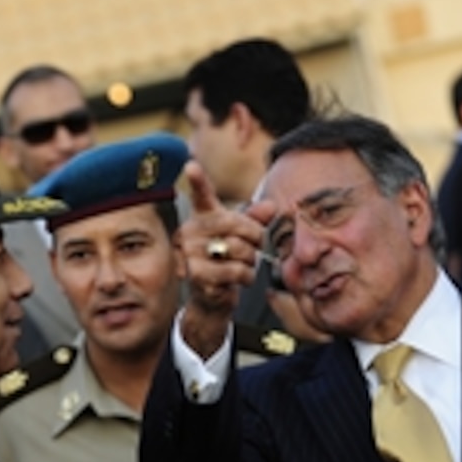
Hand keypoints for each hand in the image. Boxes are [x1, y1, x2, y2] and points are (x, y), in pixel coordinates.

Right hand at [179, 160, 275, 356]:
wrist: (212, 297)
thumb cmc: (228, 261)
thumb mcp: (243, 237)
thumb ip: (256, 219)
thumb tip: (271, 206)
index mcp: (202, 217)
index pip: (201, 195)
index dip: (198, 180)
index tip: (191, 164)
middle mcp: (190, 232)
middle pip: (235, 223)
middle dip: (254, 236)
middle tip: (256, 245)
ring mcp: (190, 253)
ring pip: (238, 249)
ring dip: (251, 260)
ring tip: (244, 265)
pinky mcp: (197, 275)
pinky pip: (236, 270)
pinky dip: (246, 276)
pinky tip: (239, 279)